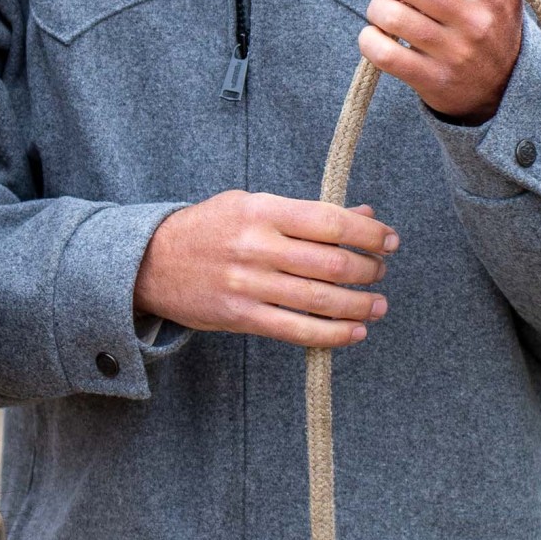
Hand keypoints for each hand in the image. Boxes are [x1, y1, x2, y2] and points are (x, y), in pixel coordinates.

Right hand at [134, 190, 396, 349]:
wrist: (151, 261)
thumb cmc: (210, 228)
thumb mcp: (253, 205)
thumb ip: (307, 213)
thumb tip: (364, 216)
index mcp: (261, 210)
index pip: (329, 221)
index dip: (367, 234)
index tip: (389, 240)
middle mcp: (256, 246)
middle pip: (330, 262)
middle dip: (367, 269)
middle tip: (380, 271)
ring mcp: (248, 284)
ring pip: (319, 299)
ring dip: (358, 304)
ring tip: (377, 304)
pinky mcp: (241, 317)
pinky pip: (296, 330)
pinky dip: (333, 334)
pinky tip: (355, 332)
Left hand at [358, 0, 520, 123]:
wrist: (504, 87)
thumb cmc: (489, 12)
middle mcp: (478, 21)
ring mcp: (457, 54)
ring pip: (391, 18)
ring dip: (376, 10)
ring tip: (386, 12)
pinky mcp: (434, 82)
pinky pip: (383, 54)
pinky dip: (369, 41)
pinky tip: (378, 37)